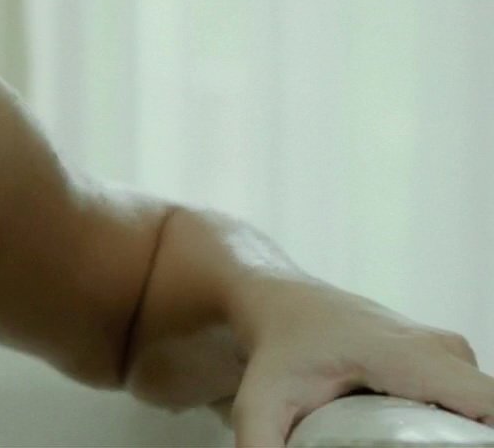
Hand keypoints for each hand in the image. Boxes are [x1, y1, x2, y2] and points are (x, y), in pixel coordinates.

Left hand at [228, 277, 493, 446]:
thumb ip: (261, 444)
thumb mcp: (260, 401)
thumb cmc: (274, 347)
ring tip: (415, 444)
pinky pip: (473, 398)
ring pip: (481, 409)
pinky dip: (457, 422)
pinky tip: (420, 436)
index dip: (483, 438)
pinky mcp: (444, 356)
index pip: (488, 404)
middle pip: (488, 414)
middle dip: (466, 442)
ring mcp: (447, 350)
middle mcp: (441, 349)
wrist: (278, 298)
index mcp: (411, 358)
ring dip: (461, 434)